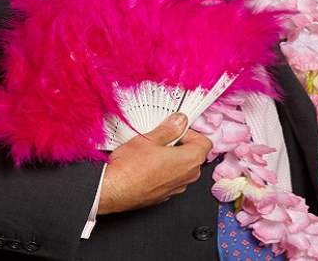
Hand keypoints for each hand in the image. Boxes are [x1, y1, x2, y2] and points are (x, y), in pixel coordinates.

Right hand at [97, 113, 212, 214]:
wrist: (112, 190)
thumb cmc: (129, 168)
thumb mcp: (150, 138)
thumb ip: (170, 129)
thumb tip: (180, 121)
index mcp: (189, 161)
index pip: (205, 143)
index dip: (191, 132)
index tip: (177, 128)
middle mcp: (187, 178)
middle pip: (194, 155)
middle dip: (181, 144)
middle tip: (163, 137)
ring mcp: (176, 189)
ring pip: (182, 168)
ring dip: (172, 157)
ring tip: (152, 150)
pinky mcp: (164, 196)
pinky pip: (170, 178)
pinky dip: (163, 170)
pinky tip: (146, 164)